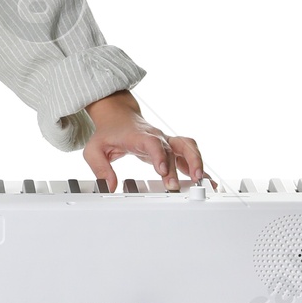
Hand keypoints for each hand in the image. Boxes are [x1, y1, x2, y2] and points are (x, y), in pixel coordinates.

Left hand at [82, 91, 204, 193]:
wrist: (118, 116)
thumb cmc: (108, 133)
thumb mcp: (94, 150)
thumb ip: (100, 168)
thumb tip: (109, 186)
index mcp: (139, 136)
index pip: (153, 144)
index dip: (160, 156)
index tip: (163, 170)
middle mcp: (157, 137)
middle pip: (176, 146)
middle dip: (183, 164)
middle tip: (182, 183)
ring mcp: (166, 142)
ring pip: (188, 147)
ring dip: (197, 162)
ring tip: (201, 181)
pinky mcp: (171, 148)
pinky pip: (189, 154)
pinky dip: (199, 167)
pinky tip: (206, 181)